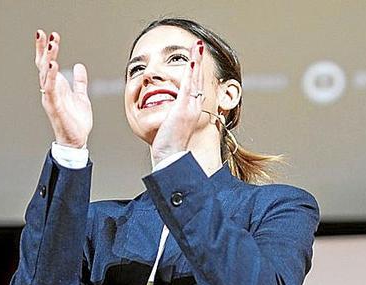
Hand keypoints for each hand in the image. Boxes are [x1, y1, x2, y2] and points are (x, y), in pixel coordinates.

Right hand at [35, 30, 92, 147]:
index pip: (48, 63)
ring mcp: (51, 97)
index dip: (46, 50)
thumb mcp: (81, 96)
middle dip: (44, 49)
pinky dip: (52, 76)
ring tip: (51, 45)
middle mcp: (50, 90)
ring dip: (48, 58)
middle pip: (43, 65)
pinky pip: (50, 88)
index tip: (48, 35)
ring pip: (46, 74)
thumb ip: (79, 82)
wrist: (76, 140)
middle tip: (45, 34)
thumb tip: (78, 66)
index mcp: (56, 86)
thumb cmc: (76, 121)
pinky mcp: (54, 105)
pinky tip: (53, 65)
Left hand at [150, 39, 205, 163]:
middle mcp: (194, 107)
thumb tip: (166, 110)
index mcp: (191, 109)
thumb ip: (170, 113)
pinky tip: (192, 61)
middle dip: (199, 61)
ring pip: (195, 79)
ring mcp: (190, 107)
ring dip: (197, 61)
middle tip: (199, 46)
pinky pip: (188, 87)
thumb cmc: (168, 144)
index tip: (195, 58)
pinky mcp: (183, 109)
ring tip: (198, 47)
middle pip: (197, 78)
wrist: (170, 156)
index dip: (196, 71)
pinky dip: (191, 73)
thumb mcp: (170, 123)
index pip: (194, 85)